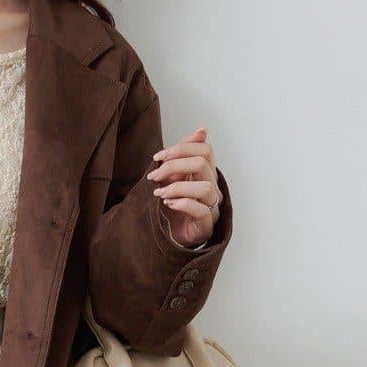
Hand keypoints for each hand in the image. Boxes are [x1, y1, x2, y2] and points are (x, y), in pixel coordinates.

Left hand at [146, 127, 222, 248]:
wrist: (168, 236)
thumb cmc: (171, 206)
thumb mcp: (171, 176)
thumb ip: (183, 155)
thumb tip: (202, 130)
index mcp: (206, 173)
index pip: (205, 150)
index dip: (181, 149)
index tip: (158, 157)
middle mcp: (212, 187)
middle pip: (202, 164)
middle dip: (174, 166)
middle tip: (154, 176)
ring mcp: (212, 207)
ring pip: (205, 187)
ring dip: (178, 187)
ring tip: (159, 193)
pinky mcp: (206, 225)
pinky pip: (201, 210)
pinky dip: (182, 204)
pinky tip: (168, 204)